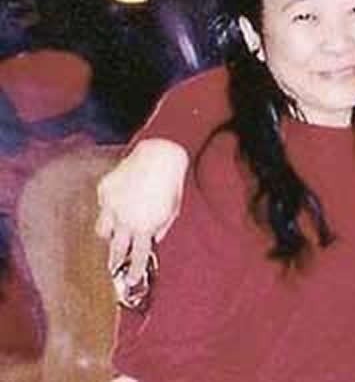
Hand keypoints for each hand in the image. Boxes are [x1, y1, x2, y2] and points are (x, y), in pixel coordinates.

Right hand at [96, 138, 188, 284]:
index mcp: (146, 226)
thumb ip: (161, 228)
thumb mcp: (172, 210)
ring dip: (109, 233)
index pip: (139, 256)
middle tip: (114, 266)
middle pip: (116, 249)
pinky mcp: (104, 190)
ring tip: (115, 230)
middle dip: (115, 261)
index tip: (131, 280)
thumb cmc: (170, 182)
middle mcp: (126, 219)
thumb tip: (152, 239)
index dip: (135, 271)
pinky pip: (103, 204)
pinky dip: (110, 205)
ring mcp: (112, 205)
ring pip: (102, 230)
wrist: (160, 154)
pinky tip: (122, 195)